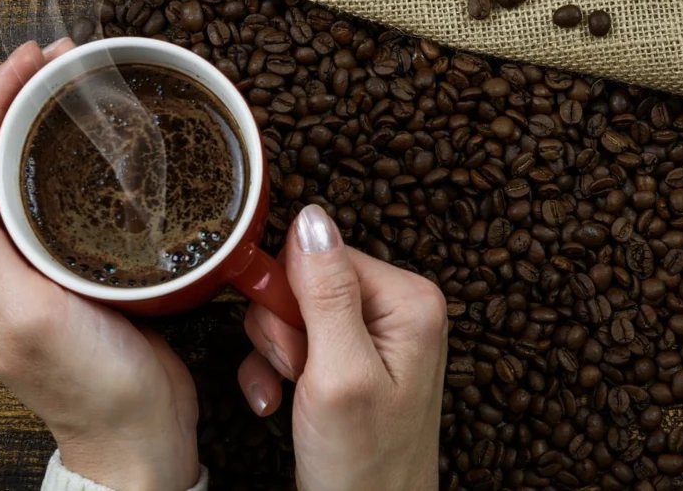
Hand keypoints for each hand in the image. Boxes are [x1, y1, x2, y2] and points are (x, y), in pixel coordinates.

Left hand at [0, 40, 200, 490]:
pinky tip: (102, 149)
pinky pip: (65, 204)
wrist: (141, 430)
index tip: (31, 63)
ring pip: (30, 179)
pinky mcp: (72, 271)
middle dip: (20, 106)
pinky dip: (78, 166)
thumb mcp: (28, 315)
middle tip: (61, 63)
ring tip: (78, 90)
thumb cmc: (88, 386)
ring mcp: (32, 267)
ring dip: (49, 130)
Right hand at [237, 205, 447, 490]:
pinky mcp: (348, 360)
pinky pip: (294, 341)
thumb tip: (312, 217)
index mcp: (408, 300)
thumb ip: (326, 293)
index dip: (292, 294)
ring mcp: (372, 337)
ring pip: (291, 311)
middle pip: (306, 281)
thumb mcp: (340, 373)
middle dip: (284, 329)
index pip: (326, 253)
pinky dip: (275, 372)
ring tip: (295, 392)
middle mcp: (396, 310)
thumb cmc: (364, 464)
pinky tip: (279, 402)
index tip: (293, 344)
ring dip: (275, 354)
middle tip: (299, 372)